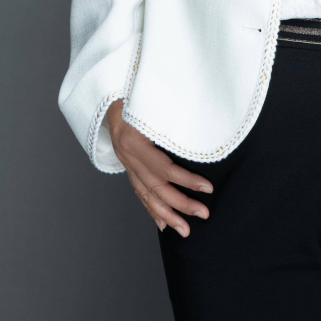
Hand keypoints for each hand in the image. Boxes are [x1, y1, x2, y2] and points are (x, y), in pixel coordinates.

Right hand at [106, 99, 212, 236]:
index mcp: (134, 140)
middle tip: (203, 214)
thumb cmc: (138, 92)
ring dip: (167, 214)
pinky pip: (139, 191)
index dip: (187, 180)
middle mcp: (127, 154)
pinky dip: (151, 208)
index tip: (208, 188)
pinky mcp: (127, 165)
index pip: (165, 168)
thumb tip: (207, 130)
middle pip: (156, 187)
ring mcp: (125, 161)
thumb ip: (173, 118)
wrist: (111, 90)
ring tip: (185, 230)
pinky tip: (163, 223)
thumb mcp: (154, 102)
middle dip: (181, 204)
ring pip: (146, 194)